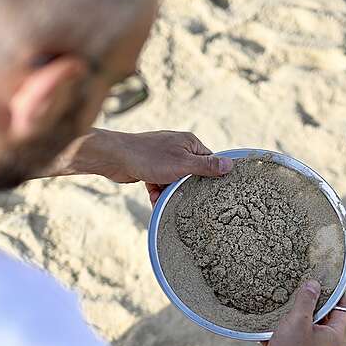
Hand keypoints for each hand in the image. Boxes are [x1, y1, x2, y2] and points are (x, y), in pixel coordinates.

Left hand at [101, 130, 232, 205]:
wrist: (115, 158)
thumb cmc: (149, 157)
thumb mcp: (182, 164)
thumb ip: (206, 166)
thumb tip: (230, 165)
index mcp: (189, 143)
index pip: (209, 161)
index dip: (211, 176)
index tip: (214, 192)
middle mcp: (178, 148)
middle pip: (192, 173)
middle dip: (188, 188)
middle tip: (189, 201)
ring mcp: (163, 158)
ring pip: (175, 181)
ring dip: (170, 193)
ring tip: (165, 200)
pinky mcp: (151, 168)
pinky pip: (160, 183)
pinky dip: (158, 192)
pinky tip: (155, 199)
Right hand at [250, 280, 345, 345]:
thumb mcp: (298, 319)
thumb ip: (307, 299)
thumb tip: (314, 284)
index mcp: (336, 338)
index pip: (344, 311)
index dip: (337, 295)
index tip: (328, 282)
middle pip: (326, 322)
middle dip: (314, 307)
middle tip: (304, 292)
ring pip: (310, 333)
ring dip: (298, 321)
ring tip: (286, 310)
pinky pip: (297, 345)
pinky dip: (288, 336)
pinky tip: (271, 330)